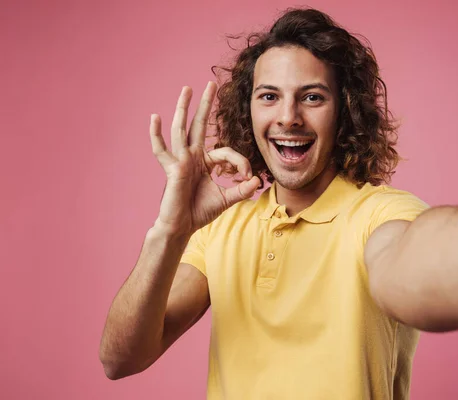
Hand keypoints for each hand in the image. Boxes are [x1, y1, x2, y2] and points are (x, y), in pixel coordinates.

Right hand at [150, 82, 259, 234]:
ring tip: (187, 89)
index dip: (240, 163)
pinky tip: (155, 117)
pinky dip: (156, 134)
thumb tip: (258, 181)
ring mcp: (180, 161)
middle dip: (205, 105)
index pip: (226, 152)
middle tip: (211, 84)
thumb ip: (242, 190)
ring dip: (184, 108)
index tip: (248, 177)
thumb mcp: (227, 199)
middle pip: (199, 125)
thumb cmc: (200, 212)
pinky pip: (161, 150)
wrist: (182, 227)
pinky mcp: (172, 169)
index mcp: (204, 162)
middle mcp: (191, 157)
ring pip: (182, 129)